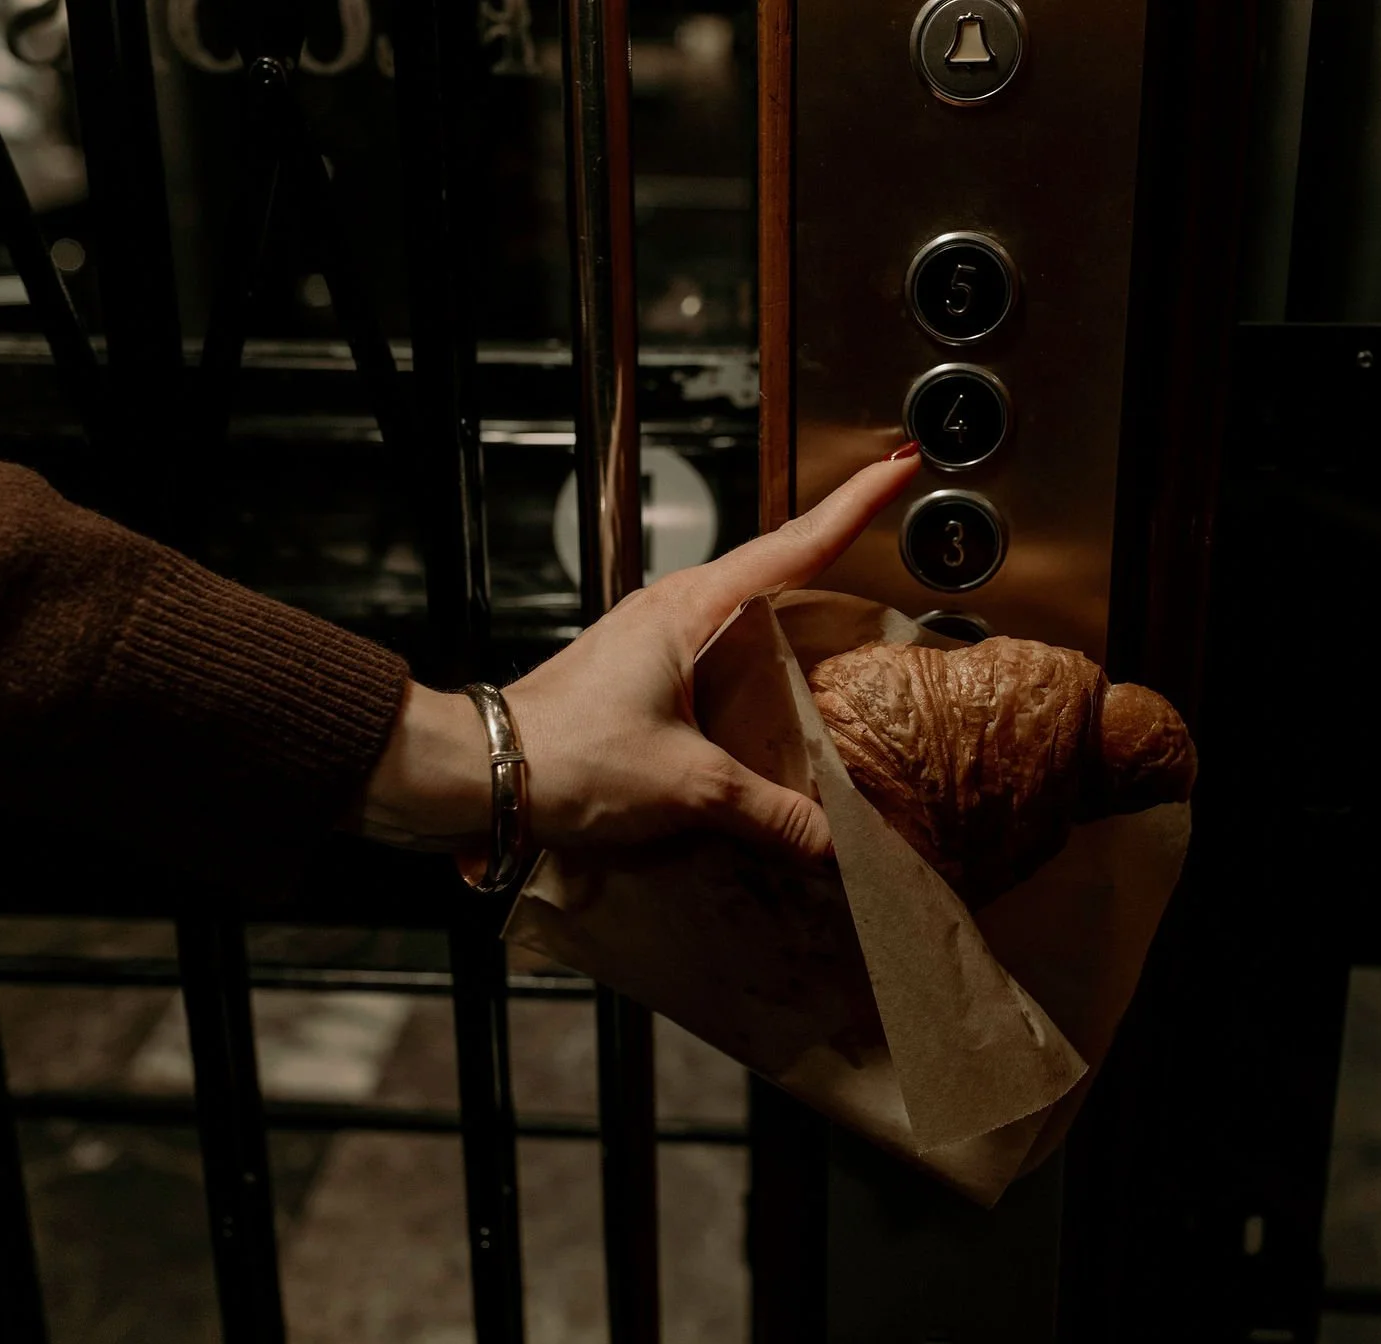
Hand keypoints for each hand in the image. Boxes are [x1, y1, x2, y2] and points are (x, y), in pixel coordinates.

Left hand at [359, 446, 919, 861]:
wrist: (482, 774)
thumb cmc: (569, 758)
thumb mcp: (687, 787)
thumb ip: (769, 812)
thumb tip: (833, 842)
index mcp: (692, 610)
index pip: (793, 545)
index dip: (853, 506)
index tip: (898, 465)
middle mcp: (674, 612)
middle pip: (775, 572)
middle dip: (834, 555)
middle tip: (888, 540)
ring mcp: (654, 642)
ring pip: (746, 621)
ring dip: (796, 621)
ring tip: (850, 632)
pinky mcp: (642, 678)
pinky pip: (719, 661)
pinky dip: (759, 672)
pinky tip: (779, 709)